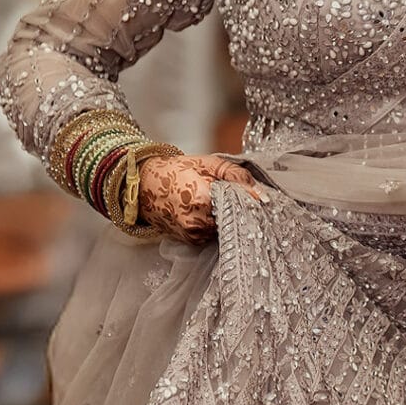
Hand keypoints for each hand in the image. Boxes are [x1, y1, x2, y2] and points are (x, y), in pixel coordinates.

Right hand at [137, 151, 260, 241]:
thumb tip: (261, 194)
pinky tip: (209, 212)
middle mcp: (199, 221)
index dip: (252, 201)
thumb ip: (237, 176)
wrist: (144, 185)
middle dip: (241, 210)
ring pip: (226, 229)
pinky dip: (216, 225)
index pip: (243, 206)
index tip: (259, 198)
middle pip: (236, 220)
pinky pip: (214, 235)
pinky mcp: (191, 240)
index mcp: (204, 199)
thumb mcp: (209, 163)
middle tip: (240, 198)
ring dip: (229, 218)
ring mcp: (194, 234)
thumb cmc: (176, 170)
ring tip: (218, 203)